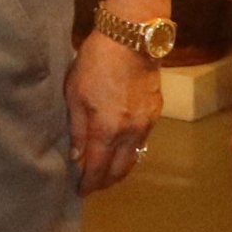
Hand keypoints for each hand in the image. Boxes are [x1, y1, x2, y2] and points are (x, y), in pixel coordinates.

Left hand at [65, 30, 160, 192]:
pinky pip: (143, 141)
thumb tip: (77, 156)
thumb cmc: (95, 63)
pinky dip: (131, 151)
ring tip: (106, 171)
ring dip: (120, 168)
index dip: (89, 183)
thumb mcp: (74, 93)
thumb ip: (76, 128)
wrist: (131, 40)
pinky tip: (121, 148)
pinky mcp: (156, 113)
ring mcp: (146, 124)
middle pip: (120, 169)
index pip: (98, 167)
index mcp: (107, 130)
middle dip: (106, 181)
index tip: (81, 191)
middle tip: (93, 185)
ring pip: (134, 157)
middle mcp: (130, 133)